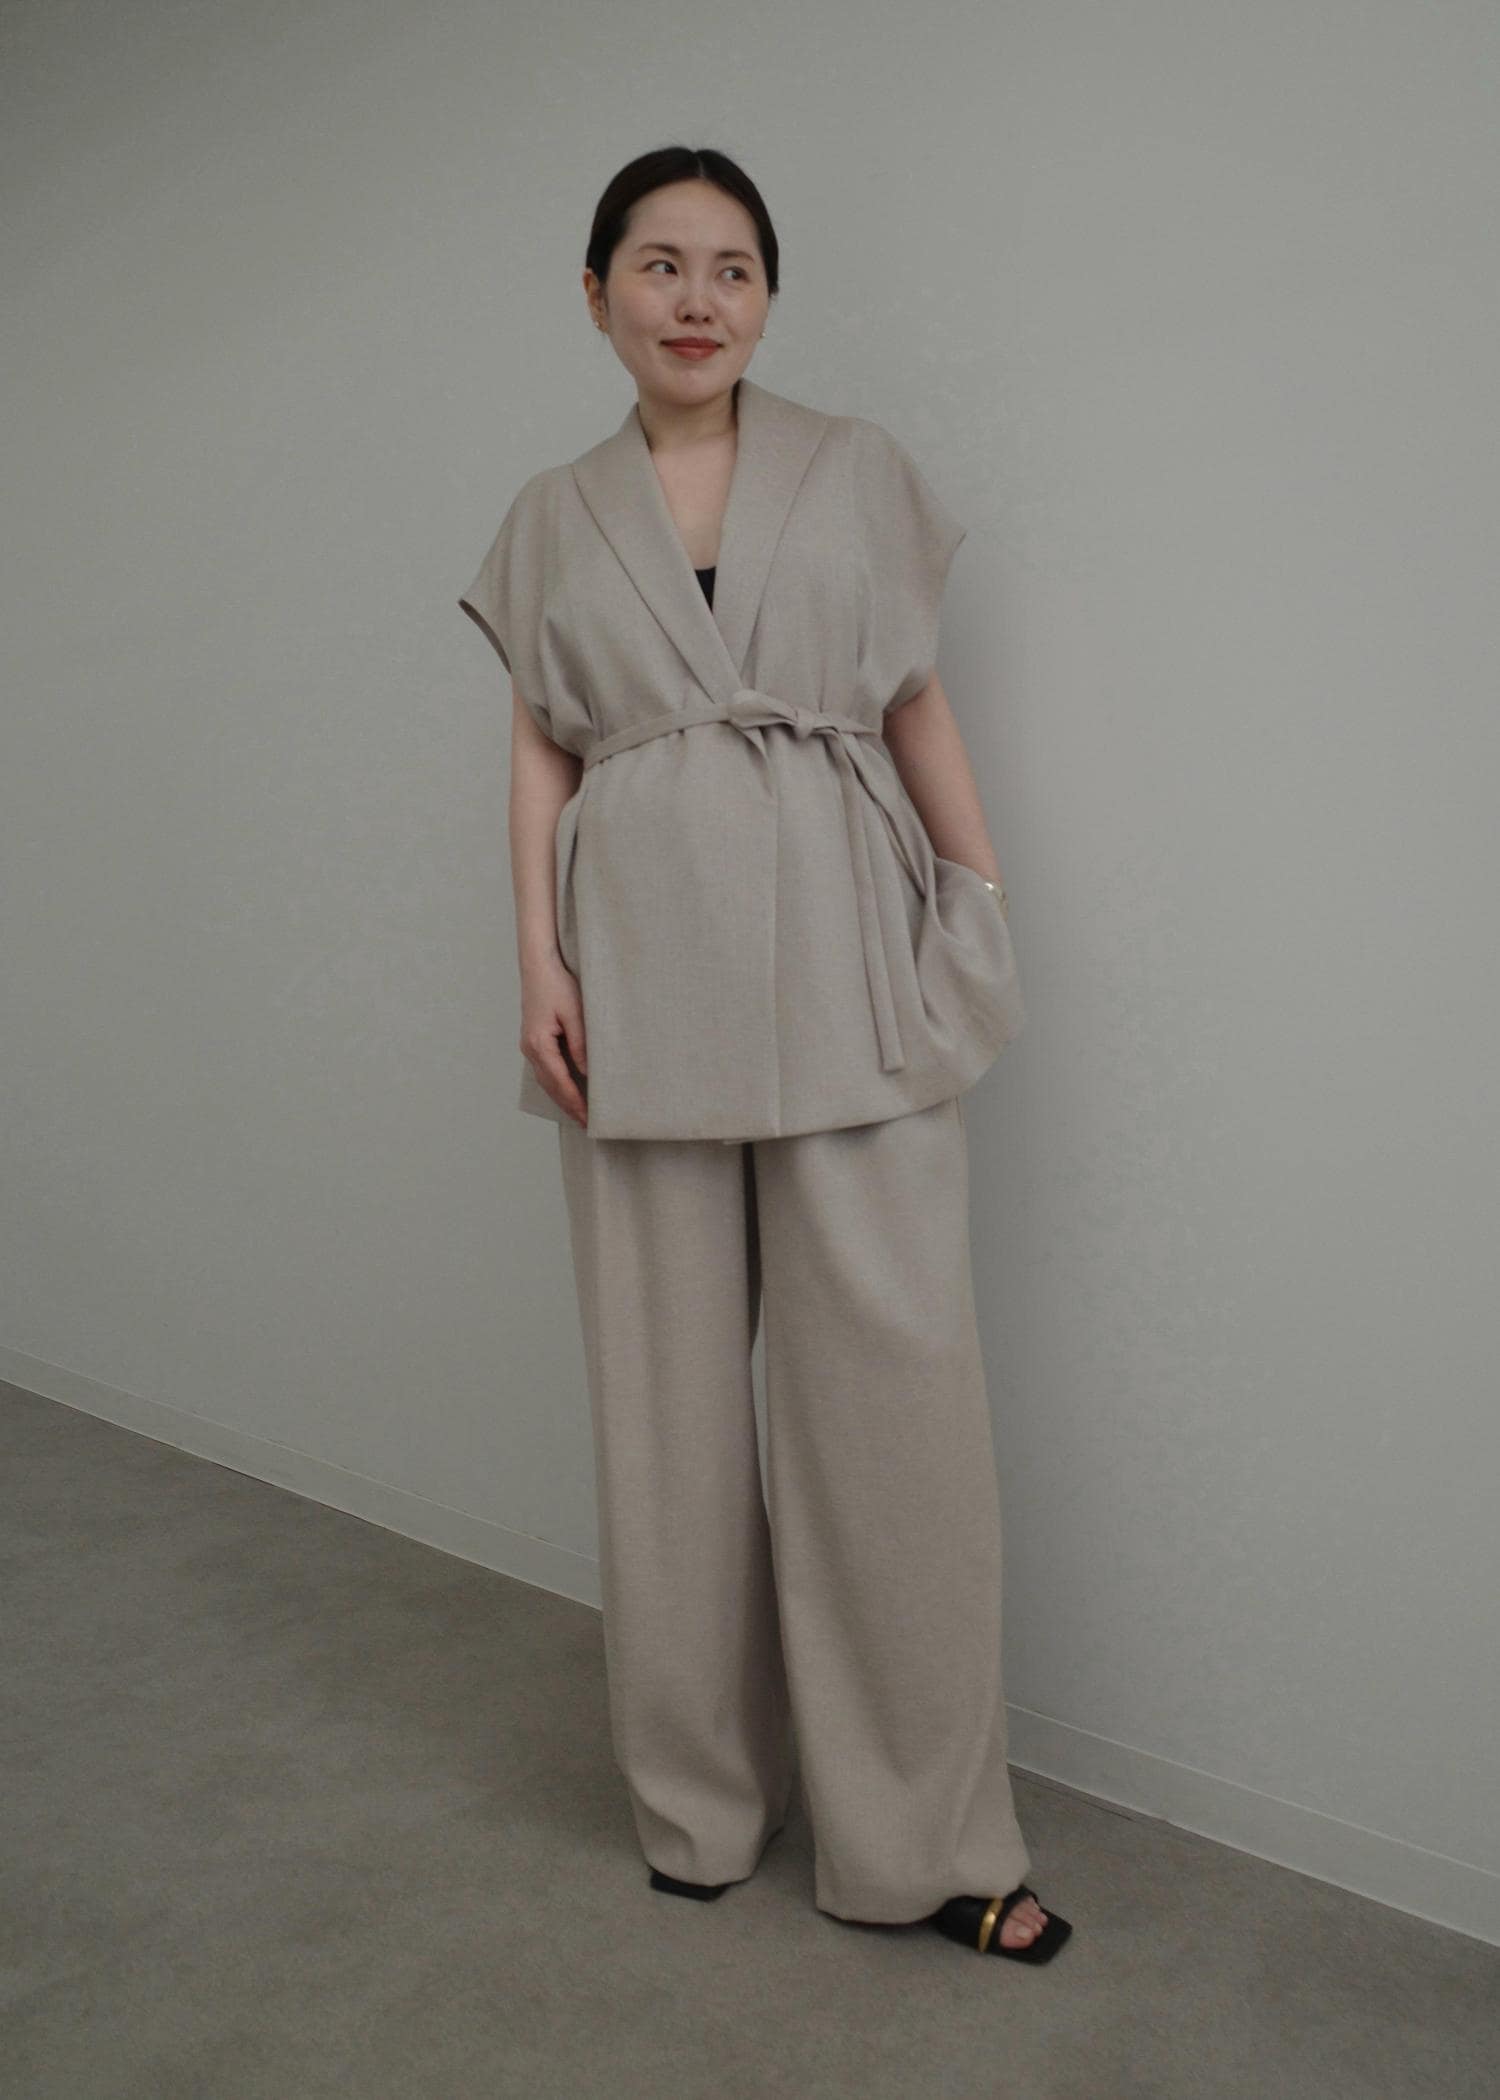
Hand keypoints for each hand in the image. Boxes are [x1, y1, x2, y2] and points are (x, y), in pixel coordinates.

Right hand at [520, 955, 588, 1128]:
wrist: (538, 966)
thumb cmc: (558, 986)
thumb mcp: (575, 1013)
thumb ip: (581, 1044)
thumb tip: (587, 1073)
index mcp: (539, 1044)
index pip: (560, 1081)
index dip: (575, 1102)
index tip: (588, 1117)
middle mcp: (530, 1049)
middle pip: (550, 1086)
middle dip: (569, 1106)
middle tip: (587, 1124)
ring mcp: (529, 1046)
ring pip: (546, 1081)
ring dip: (562, 1098)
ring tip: (579, 1113)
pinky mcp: (533, 1041)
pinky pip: (545, 1071)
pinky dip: (557, 1085)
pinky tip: (566, 1091)